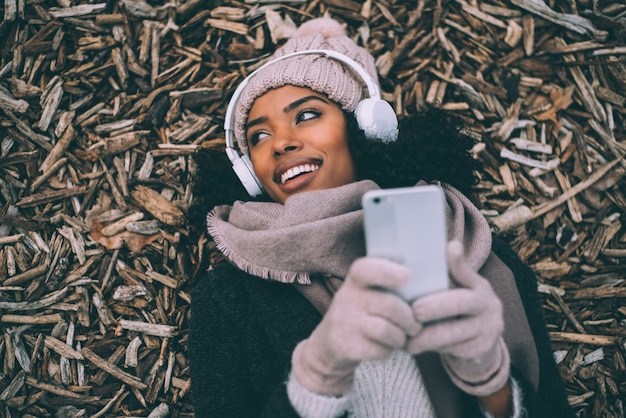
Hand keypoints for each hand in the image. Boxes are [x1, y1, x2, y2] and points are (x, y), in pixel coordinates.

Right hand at [292, 257, 420, 394]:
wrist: (330, 343)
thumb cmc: (361, 311)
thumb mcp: (366, 291)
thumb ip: (388, 282)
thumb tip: (427, 279)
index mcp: (355, 280)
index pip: (367, 269)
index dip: (388, 272)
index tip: (406, 277)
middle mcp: (347, 298)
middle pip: (389, 305)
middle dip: (409, 318)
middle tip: (415, 325)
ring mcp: (345, 322)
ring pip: (386, 330)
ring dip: (400, 337)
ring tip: (401, 337)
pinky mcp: (346, 345)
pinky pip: (379, 350)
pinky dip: (388, 351)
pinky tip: (384, 346)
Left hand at [405, 240, 509, 395]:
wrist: (483, 341)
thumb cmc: (459, 309)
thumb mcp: (458, 290)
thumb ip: (447, 274)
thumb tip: (433, 248)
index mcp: (478, 285)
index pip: (467, 270)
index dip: (458, 260)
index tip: (451, 247)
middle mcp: (488, 304)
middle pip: (460, 303)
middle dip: (434, 308)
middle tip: (414, 312)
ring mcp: (488, 328)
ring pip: (454, 333)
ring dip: (427, 337)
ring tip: (406, 339)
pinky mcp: (482, 349)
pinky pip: (454, 349)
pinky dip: (433, 349)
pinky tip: (415, 347)